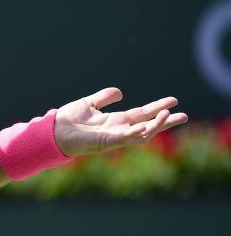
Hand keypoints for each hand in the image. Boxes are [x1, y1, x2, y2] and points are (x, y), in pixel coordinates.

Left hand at [54, 87, 187, 157]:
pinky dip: (134, 134)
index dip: (157, 107)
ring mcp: (112, 137)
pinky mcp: (103, 143)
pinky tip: (144, 128)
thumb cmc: (68, 120)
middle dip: (165, 121)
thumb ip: (104, 98)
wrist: (53, 131)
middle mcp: (117, 130)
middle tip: (184, 116)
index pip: (142, 114)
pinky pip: (122, 140)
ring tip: (168, 116)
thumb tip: (121, 92)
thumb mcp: (89, 103)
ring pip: (140, 134)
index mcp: (115, 120)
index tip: (174, 101)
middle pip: (147, 125)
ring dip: (155, 126)